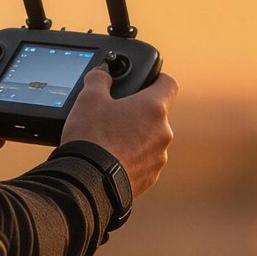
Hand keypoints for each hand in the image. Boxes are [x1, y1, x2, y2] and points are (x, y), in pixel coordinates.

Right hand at [59, 67, 177, 197]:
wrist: (88, 182)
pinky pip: (144, 161)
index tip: (146, 81)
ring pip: (150, 139)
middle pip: (156, 114)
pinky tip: (111, 159)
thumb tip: (102, 73)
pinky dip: (132, 158)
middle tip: (114, 115)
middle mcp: (163, 133)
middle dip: (138, 113)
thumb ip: (99, 79)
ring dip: (136, 137)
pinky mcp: (150, 178)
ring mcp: (158, 157)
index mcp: (153, 108)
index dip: (157, 79)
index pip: (168, 84)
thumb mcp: (88, 98)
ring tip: (110, 140)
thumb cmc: (92, 138)